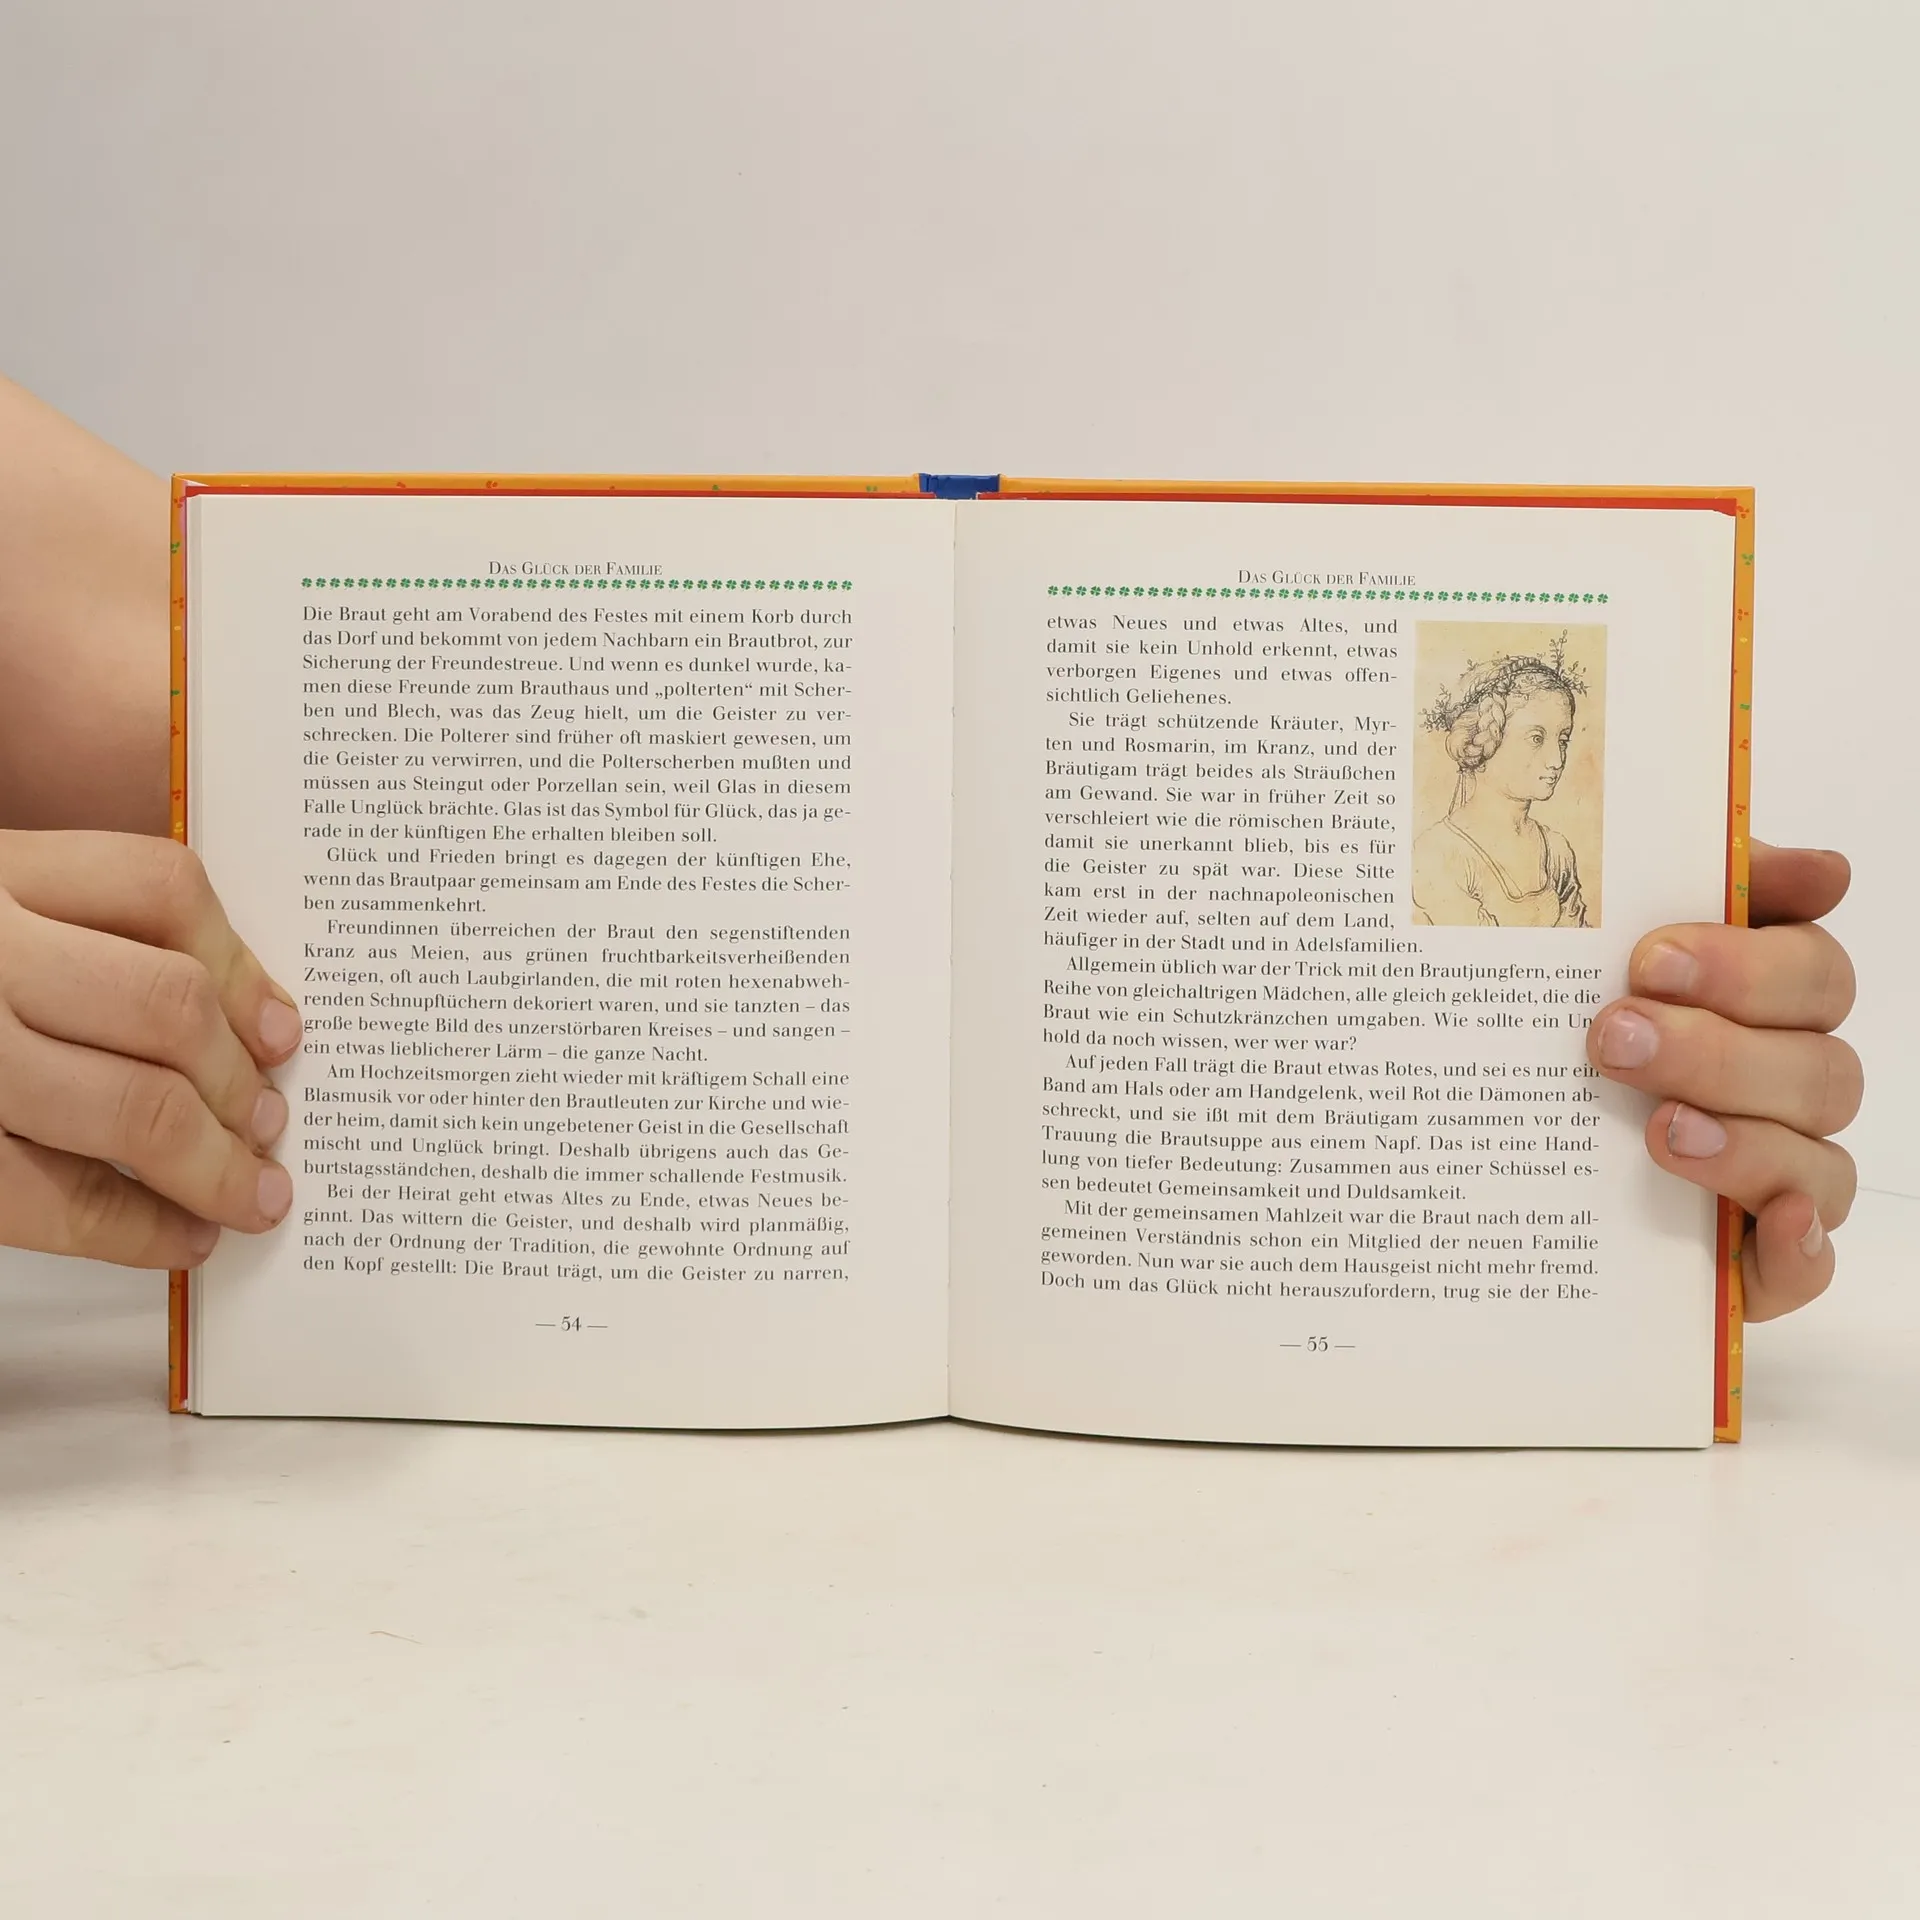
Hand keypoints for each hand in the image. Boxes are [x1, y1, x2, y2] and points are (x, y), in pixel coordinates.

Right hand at [0, 832, 300, 1267]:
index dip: (242, 967)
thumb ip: (80, 934)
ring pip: (131, 1104)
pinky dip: (137, 1231)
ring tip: (252, 1191)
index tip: (283, 1030)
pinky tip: (182, 1241)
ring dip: (215, 1163)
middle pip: (165, 1004)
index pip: (159, 887)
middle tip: (271, 1123)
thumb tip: (250, 1025)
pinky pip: (54, 1199)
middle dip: (239, 1080)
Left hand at [1586, 842, 1858, 1320]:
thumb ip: (1657, 889)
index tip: (1650, 956)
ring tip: (1659, 1128)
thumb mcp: (1574, 960)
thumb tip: (1807, 867)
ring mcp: (1782, 1172)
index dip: (1745, 961)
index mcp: (1760, 1004)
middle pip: (1814, 1060)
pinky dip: (1798, 1244)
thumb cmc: (1553, 1046)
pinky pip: (1810, 1261)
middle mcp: (1785, 1083)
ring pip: (1818, 1153)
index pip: (1810, 970)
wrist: (1492, 1179)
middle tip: (1612, 1036)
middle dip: (1715, 1048)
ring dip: (1745, 1139)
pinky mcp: (1759, 1259)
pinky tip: (1769, 1222)